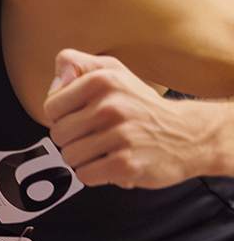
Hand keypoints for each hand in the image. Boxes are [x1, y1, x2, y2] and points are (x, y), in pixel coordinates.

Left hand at [45, 49, 207, 187]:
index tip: (83, 116)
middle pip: (58, 134)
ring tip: (107, 149)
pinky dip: (96, 174)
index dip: (64, 116)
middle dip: (74, 139)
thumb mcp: (113, 71)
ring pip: (69, 156)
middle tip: (98, 135)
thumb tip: (54, 83)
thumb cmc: (142, 106)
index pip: (51, 108)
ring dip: (85, 158)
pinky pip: (85, 175)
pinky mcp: (126, 164)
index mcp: (103, 80)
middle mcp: (112, 106)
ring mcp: (121, 136)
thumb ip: (76, 65)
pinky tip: (113, 162)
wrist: (189, 135)